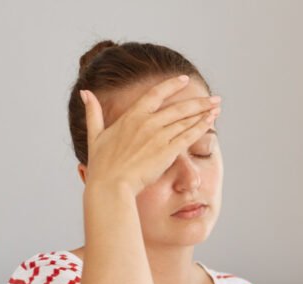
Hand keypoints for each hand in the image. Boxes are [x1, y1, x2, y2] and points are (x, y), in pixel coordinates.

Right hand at [81, 75, 220, 195]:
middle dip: (199, 102)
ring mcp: (158, 136)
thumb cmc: (102, 165)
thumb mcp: (95, 134)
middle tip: (215, 98)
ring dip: (204, 113)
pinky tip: (211, 122)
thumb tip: (85, 93)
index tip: (185, 79)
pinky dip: (201, 127)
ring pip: (186, 120)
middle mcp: (147, 122)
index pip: (155, 93)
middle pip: (179, 107)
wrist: (111, 185)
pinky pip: (188, 136)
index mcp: (131, 116)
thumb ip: (93, 112)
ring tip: (217, 108)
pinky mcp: (167, 151)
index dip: (172, 85)